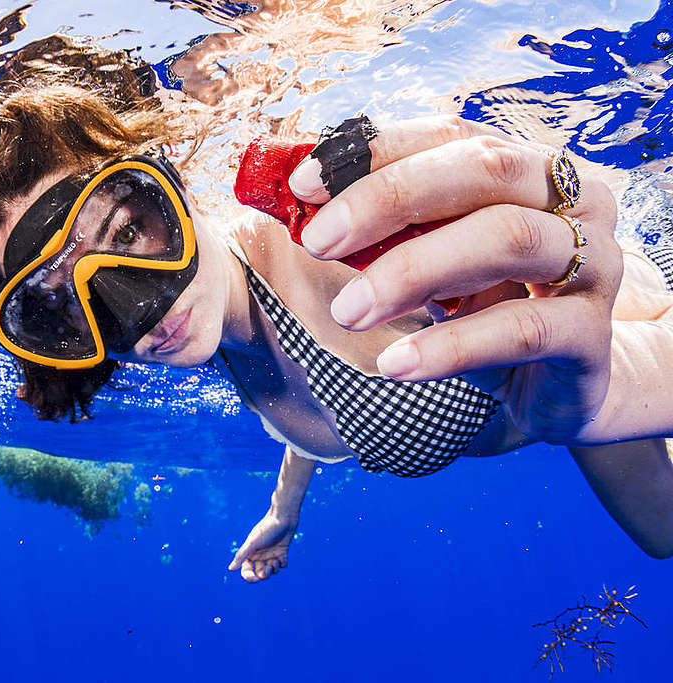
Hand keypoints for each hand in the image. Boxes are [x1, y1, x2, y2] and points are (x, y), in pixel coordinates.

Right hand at [227, 508, 296, 582]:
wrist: (283, 517)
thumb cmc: (267, 528)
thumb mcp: (253, 543)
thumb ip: (241, 555)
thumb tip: (230, 568)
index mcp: (250, 553)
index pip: (247, 571)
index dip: (249, 577)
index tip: (255, 578)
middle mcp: (260, 555)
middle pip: (260, 573)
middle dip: (264, 575)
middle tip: (268, 569)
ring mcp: (271, 554)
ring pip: (271, 570)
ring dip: (274, 569)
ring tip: (276, 561)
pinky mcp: (282, 552)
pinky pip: (282, 565)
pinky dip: (282, 563)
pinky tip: (283, 556)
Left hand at [289, 116, 622, 443]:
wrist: (564, 382)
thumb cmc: (488, 308)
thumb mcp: (434, 261)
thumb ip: (386, 231)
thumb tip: (300, 208)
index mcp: (527, 169)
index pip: (450, 134)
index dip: (375, 151)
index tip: (303, 184)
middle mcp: (573, 201)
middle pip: (481, 170)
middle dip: (386, 200)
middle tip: (318, 243)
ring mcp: (593, 264)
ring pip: (504, 240)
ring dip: (410, 271)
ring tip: (348, 311)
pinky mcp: (591, 334)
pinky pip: (521, 329)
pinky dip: (449, 346)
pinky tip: (395, 365)